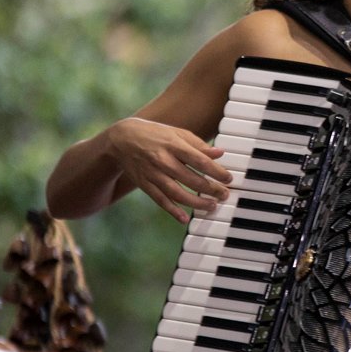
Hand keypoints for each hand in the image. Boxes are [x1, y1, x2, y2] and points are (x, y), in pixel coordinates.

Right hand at [105, 117, 231, 223]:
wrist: (121, 139)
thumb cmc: (155, 134)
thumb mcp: (177, 133)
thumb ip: (198, 145)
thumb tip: (220, 153)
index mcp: (174, 145)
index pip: (200, 161)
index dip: (217, 171)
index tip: (229, 178)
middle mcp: (163, 160)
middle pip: (191, 179)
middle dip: (211, 189)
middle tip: (224, 195)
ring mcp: (153, 174)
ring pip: (177, 193)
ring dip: (196, 202)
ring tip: (211, 206)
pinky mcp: (145, 184)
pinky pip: (160, 200)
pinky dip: (172, 210)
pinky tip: (184, 218)